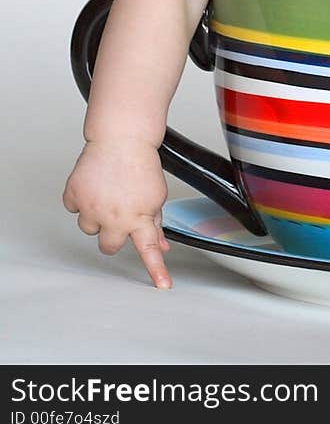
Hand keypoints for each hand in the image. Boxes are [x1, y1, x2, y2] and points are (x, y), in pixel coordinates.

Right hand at [62, 138, 171, 287]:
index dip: (156, 270)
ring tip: (106, 193)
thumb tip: (162, 245)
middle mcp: (114, 217)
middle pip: (109, 246)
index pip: (149, 250)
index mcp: (139, 217)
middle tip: (119, 214)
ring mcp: (92, 207)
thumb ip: (155, 221)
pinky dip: (81, 198)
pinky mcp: (74, 194)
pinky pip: (73, 207)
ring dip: (96, 216)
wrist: (122, 137)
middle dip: (114, 234)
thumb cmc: (141, 163)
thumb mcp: (156, 194)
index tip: (162, 286)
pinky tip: (93, 184)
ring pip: (88, 228)